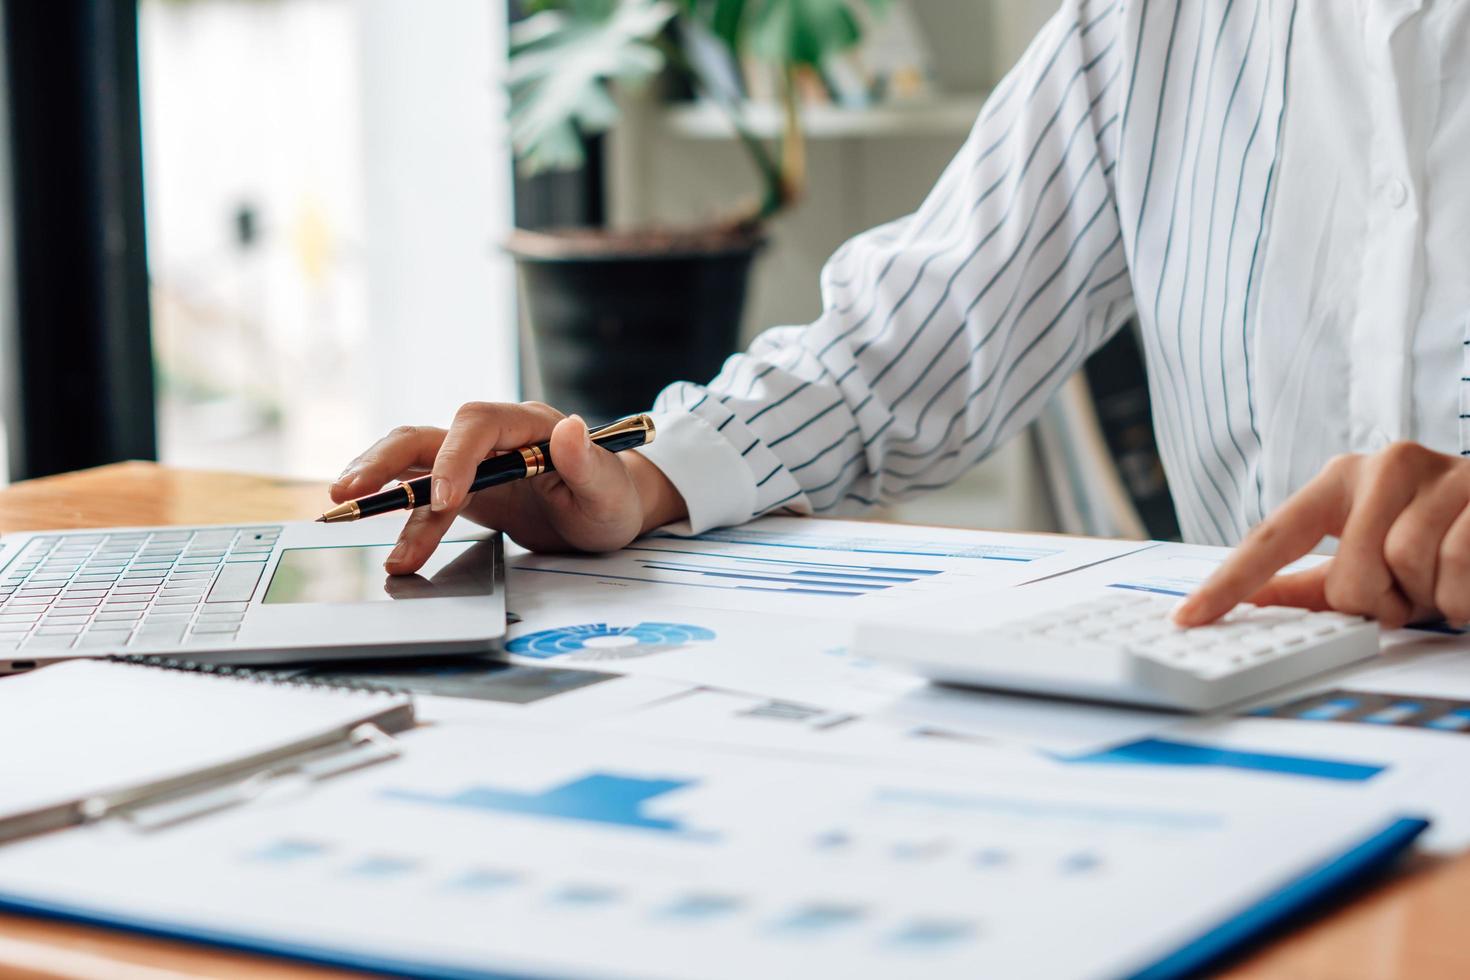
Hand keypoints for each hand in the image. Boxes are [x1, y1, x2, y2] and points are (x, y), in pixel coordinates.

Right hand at [330, 401, 687, 573]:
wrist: (606, 513)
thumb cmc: (612, 501)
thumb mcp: (610, 492)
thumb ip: (589, 464)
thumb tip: (570, 427)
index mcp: (527, 425)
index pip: (477, 425)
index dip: (455, 458)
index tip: (445, 500)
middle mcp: (492, 436)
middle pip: (428, 435)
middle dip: (385, 461)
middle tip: (351, 493)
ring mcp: (472, 461)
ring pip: (413, 461)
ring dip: (380, 487)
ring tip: (345, 514)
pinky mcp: (461, 486)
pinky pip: (420, 492)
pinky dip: (399, 513)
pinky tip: (383, 539)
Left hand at [1175, 442, 1469, 628]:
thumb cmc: (1443, 538)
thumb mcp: (1375, 557)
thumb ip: (1313, 581)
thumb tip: (1252, 599)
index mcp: (1343, 478)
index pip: (1272, 537)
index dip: (1229, 582)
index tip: (1189, 617)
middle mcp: (1386, 464)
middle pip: (1350, 574)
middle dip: (1384, 601)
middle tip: (1411, 591)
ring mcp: (1441, 473)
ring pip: (1407, 571)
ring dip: (1433, 598)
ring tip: (1448, 577)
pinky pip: (1458, 570)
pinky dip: (1467, 596)